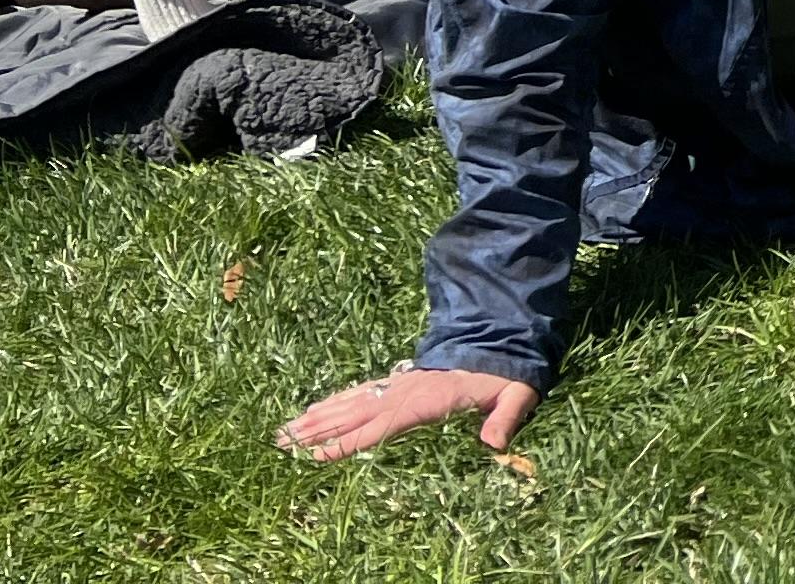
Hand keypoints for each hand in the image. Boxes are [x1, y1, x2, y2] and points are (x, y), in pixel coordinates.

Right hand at [278, 365, 539, 459]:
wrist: (500, 340)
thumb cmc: (506, 376)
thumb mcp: (515, 395)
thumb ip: (505, 417)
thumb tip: (494, 444)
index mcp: (426, 402)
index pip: (380, 426)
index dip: (349, 442)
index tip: (316, 455)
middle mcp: (403, 392)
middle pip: (353, 414)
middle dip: (316, 430)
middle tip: (280, 442)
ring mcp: (397, 384)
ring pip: (349, 403)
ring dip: (316, 416)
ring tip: (284, 430)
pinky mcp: (397, 381)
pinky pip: (359, 392)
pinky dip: (333, 401)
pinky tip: (313, 409)